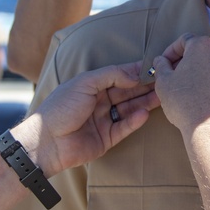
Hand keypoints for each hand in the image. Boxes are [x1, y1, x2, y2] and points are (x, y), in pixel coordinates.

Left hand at [30, 61, 158, 174]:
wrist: (46, 142)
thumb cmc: (61, 108)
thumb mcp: (85, 83)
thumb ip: (111, 75)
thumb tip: (135, 73)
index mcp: (92, 86)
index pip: (119, 76)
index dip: (136, 71)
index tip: (154, 67)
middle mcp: (99, 102)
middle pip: (127, 93)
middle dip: (144, 87)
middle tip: (164, 82)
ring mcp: (103, 121)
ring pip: (128, 109)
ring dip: (144, 102)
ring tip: (161, 97)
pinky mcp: (106, 139)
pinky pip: (124, 128)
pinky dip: (134, 121)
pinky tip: (144, 113)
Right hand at [151, 34, 209, 135]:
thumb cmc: (184, 103)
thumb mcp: (163, 82)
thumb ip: (161, 65)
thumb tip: (161, 60)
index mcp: (202, 46)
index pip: (184, 40)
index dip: (171, 51)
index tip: (165, 63)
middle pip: (201, 51)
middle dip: (187, 60)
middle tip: (175, 74)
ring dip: (202, 71)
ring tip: (190, 87)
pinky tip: (205, 97)